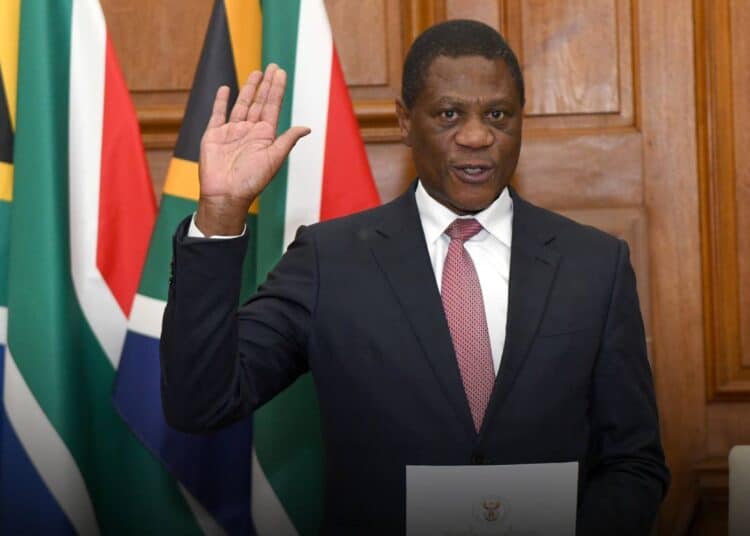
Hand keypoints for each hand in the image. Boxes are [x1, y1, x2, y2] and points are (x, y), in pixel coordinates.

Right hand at [196, 64, 309, 234]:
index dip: (277, 89)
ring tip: (256, 73)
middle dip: (266, 84)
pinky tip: (226, 89)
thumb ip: (287, 140)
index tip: (280, 73)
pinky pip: (218, 114)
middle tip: (272, 66)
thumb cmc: (252, 181)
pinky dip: (221, 101)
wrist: (226, 194)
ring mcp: (232, 132)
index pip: (272, 106)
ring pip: (242, 105)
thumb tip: (307, 127)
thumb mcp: (274, 159)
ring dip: (249, 89)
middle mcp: (249, 131)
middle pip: (259, 102)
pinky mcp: (214, 135)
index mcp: (265, 136)